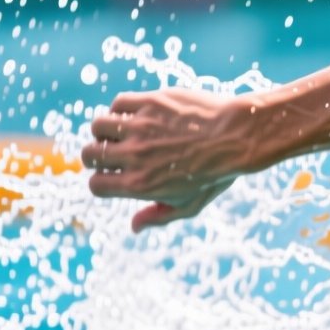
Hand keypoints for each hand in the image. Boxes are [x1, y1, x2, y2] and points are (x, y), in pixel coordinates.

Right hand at [82, 89, 259, 232]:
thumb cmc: (218, 174)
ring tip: (122, 132)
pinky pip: (119, 104)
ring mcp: (141, 127)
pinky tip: (137, 115)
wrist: (240, 137)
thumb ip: (159, 216)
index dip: (101, 181)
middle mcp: (135, 156)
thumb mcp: (191, 204)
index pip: (96, 185)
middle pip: (89, 155)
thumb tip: (134, 226)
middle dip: (95, 156)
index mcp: (141, 185)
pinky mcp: (150, 103)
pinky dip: (122, 110)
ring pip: (98, 126)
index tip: (113, 175)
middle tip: (112, 153)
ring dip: (105, 130)